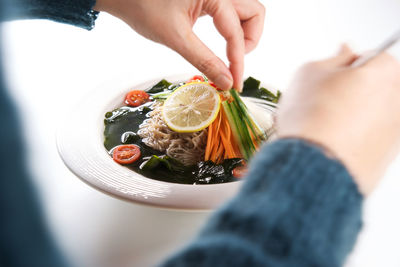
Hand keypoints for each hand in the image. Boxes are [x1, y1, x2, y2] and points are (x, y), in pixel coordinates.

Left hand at [93, 0, 264, 90]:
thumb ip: (204, 60)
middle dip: (249, 40)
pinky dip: (231, 28)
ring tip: (229, 53)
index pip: (236, 31)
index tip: (235, 84)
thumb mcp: (176, 37)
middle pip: (253, 13)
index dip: (238, 60)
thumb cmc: (142, 7)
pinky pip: (230, 11)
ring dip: (243, 34)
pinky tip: (220, 42)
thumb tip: (227, 81)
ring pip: (245, 11)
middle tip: (234, 62)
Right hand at [277, 45, 399, 194]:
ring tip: (321, 124)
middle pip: (373, 86)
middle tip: (322, 100)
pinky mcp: (388, 157)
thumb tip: (346, 52)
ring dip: (348, 115)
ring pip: (369, 114)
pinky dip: (352, 137)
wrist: (314, 166)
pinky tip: (329, 141)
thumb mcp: (310, 71)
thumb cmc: (312, 120)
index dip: (344, 67)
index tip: (330, 78)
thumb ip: (333, 57)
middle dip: (349, 91)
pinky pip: (368, 138)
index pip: (370, 57)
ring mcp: (397, 131)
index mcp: (388, 71)